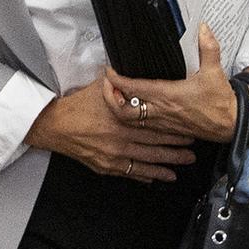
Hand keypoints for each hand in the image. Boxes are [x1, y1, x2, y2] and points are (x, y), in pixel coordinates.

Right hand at [25, 75, 195, 182]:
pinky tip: (158, 177)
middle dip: (176, 148)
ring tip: (181, 165)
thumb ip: (120, 82)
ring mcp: (114, 155)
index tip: (188, 128)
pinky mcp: (107, 166)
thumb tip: (132, 71)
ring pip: (147, 162)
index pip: (155, 124)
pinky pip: (131, 173)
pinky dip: (146, 175)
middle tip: (193, 149)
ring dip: (167, 164)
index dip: (173, 128)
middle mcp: (121, 138)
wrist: (55, 125)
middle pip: (155, 144)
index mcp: (122, 117)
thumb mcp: (100, 87)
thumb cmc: (77, 105)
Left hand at [104, 23, 239, 142]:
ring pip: (130, 121)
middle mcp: (162, 111)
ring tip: (114, 94)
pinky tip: (131, 107)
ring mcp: (162, 123)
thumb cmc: (221, 102)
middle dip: (110, 98)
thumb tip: (203, 28)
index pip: (135, 88)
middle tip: (105, 85)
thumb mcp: (215, 71)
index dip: (117, 80)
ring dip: (119, 108)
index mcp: (169, 95)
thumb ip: (208, 47)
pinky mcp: (166, 129)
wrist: (231, 125)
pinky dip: (132, 118)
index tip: (109, 71)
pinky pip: (141, 127)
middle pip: (124, 110)